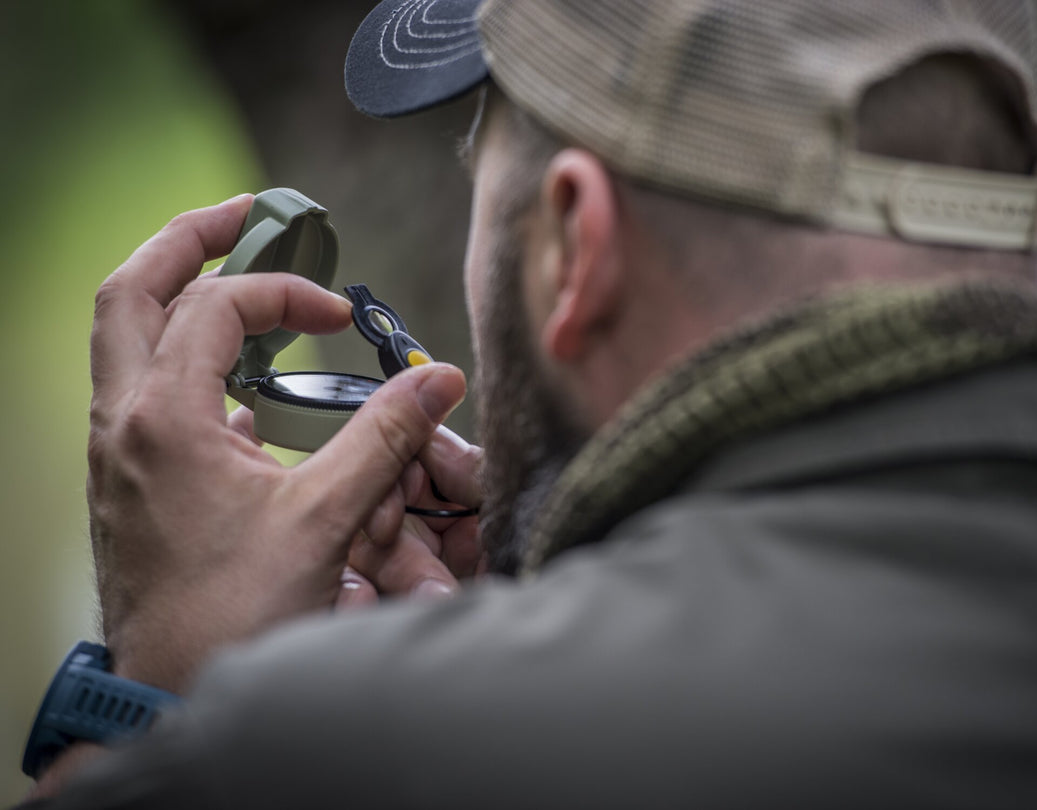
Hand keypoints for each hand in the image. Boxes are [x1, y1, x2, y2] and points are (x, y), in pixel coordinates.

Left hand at [85, 195, 466, 693]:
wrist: (173, 691)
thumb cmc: (238, 613)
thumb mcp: (326, 515)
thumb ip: (386, 434)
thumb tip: (441, 375)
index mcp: (164, 418)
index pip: (217, 308)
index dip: (284, 292)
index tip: (339, 312)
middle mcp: (122, 424)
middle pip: (129, 292)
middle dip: (186, 241)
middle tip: (247, 216)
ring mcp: (114, 454)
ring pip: (120, 339)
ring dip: (173, 295)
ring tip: (232, 275)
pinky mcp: (124, 482)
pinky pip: (138, 392)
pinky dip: (180, 361)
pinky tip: (236, 388)